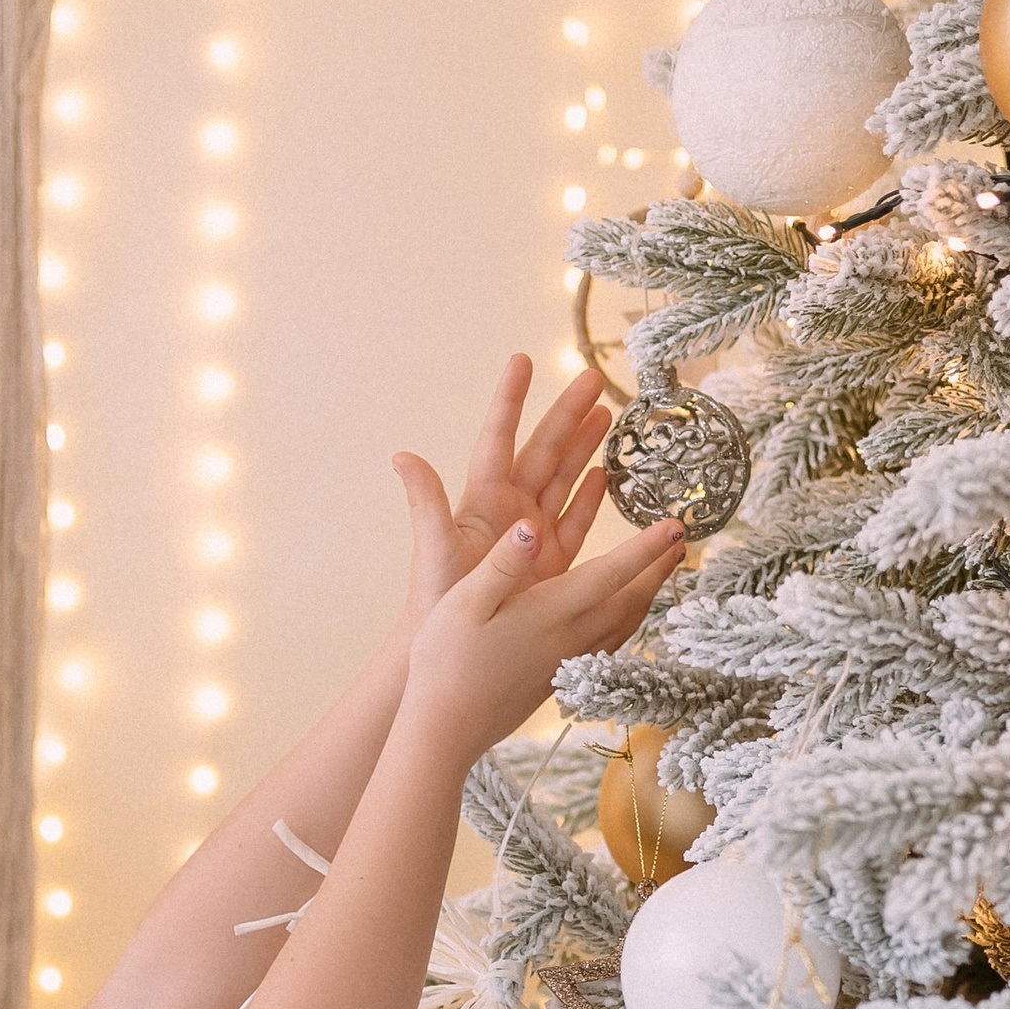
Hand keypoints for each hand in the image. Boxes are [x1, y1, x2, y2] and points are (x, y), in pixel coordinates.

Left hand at [389, 355, 613, 640]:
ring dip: (585, 446)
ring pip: (564, 478)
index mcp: (483, 499)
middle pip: (543, 450)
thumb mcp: (434, 547)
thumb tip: (402, 457)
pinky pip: (575, 520)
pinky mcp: (550, 562)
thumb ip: (426, 502)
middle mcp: (508, 510)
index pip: (499, 437)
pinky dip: (592, 497)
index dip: (510, 400)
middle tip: (594, 378)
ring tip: (608, 413)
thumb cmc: (438, 600)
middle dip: (567, 413)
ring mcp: (531, 534)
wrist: (453, 649)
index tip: (521, 359)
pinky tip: (606, 476)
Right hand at [400, 504, 684, 769]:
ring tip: (663, 574)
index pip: (611, 575)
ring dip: (648, 597)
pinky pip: (608, 646)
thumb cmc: (444, 665)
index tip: (676, 525)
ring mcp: (566, 664)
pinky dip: (627, 624)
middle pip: (629, 602)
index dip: (646, 549)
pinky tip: (624, 620)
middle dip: (658, 570)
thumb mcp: (462, 603)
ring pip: (623, 626)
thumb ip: (500, 564)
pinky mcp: (558, 679)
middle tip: (681, 542)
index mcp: (549, 614)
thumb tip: (532, 527)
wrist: (443, 732)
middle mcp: (568, 640)